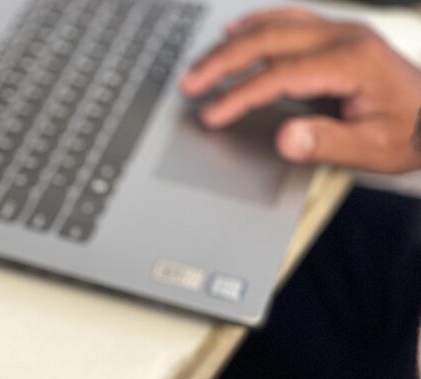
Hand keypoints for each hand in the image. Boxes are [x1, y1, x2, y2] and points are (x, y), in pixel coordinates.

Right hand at [179, 7, 420, 172]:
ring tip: (201, 64)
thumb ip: (327, 143)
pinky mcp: (340, 35)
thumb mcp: (375, 149)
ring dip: (232, 43)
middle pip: (268, 39)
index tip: (213, 114)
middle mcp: (346, 38)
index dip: (240, 96)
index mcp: (354, 63)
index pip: (280, 75)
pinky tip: (237, 29)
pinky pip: (290, 18)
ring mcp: (343, 31)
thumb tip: (284, 137)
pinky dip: (257, 23)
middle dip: (222, 62)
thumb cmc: (412, 133)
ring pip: (275, 24)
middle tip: (190, 83)